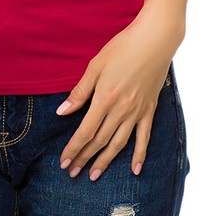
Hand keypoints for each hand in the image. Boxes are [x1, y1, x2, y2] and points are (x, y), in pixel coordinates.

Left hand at [55, 9, 183, 179]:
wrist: (154, 40)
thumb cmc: (122, 48)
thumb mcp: (96, 66)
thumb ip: (80, 92)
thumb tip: (62, 112)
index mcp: (105, 98)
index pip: (85, 131)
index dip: (74, 148)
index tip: (64, 162)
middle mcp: (121, 109)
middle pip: (100, 140)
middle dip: (84, 158)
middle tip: (73, 173)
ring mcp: (137, 111)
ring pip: (119, 143)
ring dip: (105, 160)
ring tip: (94, 175)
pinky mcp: (150, 109)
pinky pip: (144, 137)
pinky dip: (139, 154)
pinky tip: (135, 169)